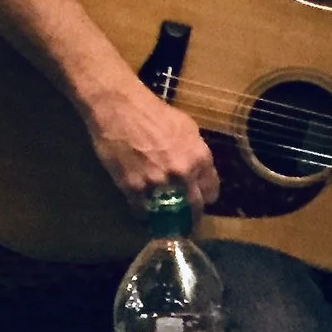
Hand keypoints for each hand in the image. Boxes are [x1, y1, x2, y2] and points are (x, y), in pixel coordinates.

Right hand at [80, 81, 219, 208]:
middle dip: (191, 216)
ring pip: (168, 213)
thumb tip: (197, 170)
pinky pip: (142, 210)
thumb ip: (195, 152)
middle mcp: (183, 173)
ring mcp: (158, 183)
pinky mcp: (133, 188)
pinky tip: (143, 213)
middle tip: (187, 222)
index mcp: (199, 157)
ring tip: (164, 222)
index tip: (201, 202)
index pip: (211, 190)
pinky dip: (143, 213)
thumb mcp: (186, 128)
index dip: (206, 197)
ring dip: (166, 218)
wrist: (120, 109)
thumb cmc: (154, 113)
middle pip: (194, 206)